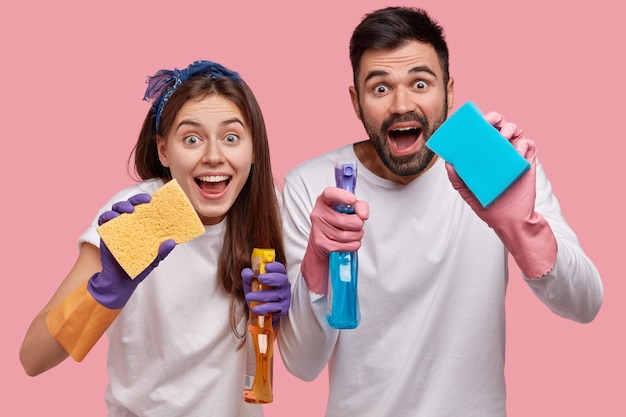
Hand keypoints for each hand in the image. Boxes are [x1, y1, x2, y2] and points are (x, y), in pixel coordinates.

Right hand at [87, 193, 175, 308]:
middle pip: (130, 205)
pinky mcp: (106, 233)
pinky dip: (107, 216)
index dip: (147, 201)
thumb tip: (172, 242)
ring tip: (128, 210)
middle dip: (135, 200)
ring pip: (116, 209)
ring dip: (121, 206)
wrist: (122, 280)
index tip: (152, 199)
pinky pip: (104, 220)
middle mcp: (130, 223)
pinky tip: (112, 218)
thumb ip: (162, 251)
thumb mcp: (154, 259)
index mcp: (142, 226)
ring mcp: (117, 227)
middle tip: (143, 202)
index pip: (144, 209)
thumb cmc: (140, 266)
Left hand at [242, 262, 290, 324]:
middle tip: (260, 278)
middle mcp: (284, 285)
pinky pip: (275, 308)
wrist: (260, 310)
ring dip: (262, 295)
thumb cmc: (257, 292)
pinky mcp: (283, 309)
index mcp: (278, 275)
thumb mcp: (250, 282)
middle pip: (282, 279)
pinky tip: (255, 308)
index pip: (280, 268)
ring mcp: (285, 297)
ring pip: (276, 295)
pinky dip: (264, 308)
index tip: (266, 266)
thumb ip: (247, 276)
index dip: (275, 266)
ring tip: (249, 296)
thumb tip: (248, 273)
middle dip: (271, 278)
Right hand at [301, 187, 368, 293]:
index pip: (330, 193)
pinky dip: (353, 246)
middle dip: (359, 225)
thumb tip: (363, 212)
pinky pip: (345, 245)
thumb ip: (358, 207)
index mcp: (324, 201)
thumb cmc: (336, 228)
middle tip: (358, 227)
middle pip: (348, 219)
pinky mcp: (321, 244)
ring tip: (354, 237)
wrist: (320, 250)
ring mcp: (318, 230)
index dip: (343, 196)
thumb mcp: (346, 213)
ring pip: (349, 233)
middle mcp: (317, 213)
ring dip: (357, 237)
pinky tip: (350, 245)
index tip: (353, 201)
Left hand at [445, 112, 556, 277]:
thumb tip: (448, 162)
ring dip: (510, 128)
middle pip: (500, 127)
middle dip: (496, 119)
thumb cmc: (487, 203)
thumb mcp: (467, 190)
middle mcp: (500, 151)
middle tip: (491, 121)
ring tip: (503, 136)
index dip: (481, 123)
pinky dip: (523, 143)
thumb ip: (457, 177)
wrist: (508, 220)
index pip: (483, 133)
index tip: (476, 120)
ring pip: (515, 131)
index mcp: (485, 155)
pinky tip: (516, 151)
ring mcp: (514, 155)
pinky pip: (529, 145)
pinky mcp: (528, 162)